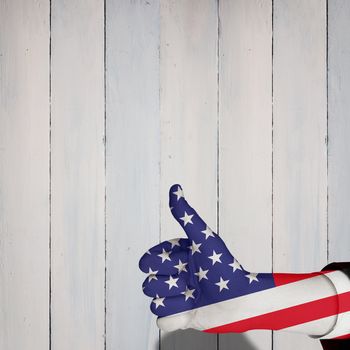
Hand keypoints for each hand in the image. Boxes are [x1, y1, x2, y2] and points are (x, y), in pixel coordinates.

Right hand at [139, 184, 272, 331]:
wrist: (240, 299)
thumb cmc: (223, 265)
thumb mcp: (203, 238)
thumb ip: (185, 215)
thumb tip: (175, 188)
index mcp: (173, 257)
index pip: (147, 260)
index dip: (165, 262)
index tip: (185, 260)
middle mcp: (171, 274)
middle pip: (148, 283)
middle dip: (171, 282)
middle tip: (191, 280)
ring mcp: (174, 295)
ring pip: (155, 302)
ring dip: (177, 300)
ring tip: (195, 295)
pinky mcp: (178, 316)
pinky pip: (162, 320)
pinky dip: (176, 317)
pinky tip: (192, 309)